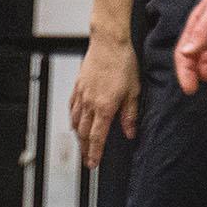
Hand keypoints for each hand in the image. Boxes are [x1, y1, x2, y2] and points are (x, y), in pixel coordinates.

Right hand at [68, 36, 138, 168]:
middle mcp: (90, 103)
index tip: (93, 163)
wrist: (108, 42)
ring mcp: (82, 94)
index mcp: (105, 107)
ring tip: (82, 144)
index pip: (98, 137)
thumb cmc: (123, 62)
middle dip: (85, 149)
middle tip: (87, 160)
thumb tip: (130, 132)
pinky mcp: (78, 86)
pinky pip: (72, 107)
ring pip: (76, 122)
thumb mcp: (133, 90)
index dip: (95, 153)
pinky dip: (73, 118)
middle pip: (84, 133)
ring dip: (78, 136)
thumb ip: (130, 114)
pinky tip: (75, 121)